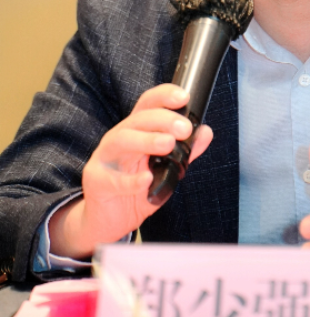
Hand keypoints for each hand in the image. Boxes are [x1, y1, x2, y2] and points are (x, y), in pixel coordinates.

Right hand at [50, 84, 212, 258]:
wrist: (108, 220)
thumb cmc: (136, 188)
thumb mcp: (166, 168)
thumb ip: (186, 151)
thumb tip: (205, 132)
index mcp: (136, 130)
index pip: (148, 104)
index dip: (165, 96)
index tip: (184, 97)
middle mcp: (119, 138)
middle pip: (138, 119)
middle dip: (163, 120)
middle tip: (185, 128)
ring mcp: (104, 158)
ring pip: (121, 140)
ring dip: (146, 140)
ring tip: (168, 144)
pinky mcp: (96, 182)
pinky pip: (112, 179)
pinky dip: (130, 180)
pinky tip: (146, 179)